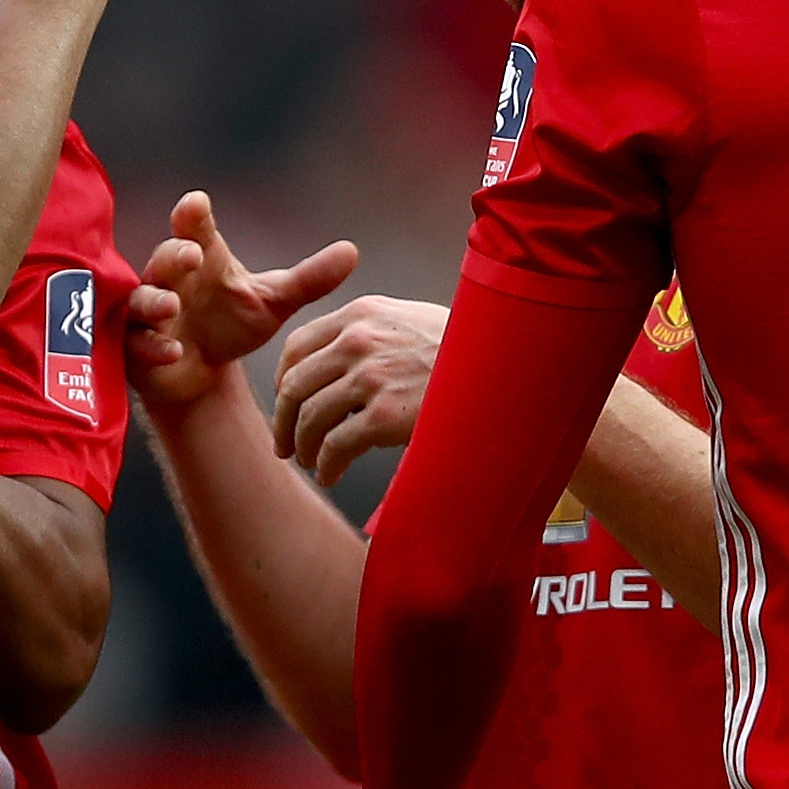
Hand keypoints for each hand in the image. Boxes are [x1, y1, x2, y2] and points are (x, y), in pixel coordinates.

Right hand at [124, 191, 357, 410]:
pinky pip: (138, 343)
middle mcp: (171, 280)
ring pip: (143, 300)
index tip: (195, 203)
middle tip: (191, 254)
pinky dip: (154, 346)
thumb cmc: (233, 324)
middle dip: (174, 255)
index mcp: (203, 259)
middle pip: (165, 258)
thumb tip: (353, 251)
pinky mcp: (137, 347)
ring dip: (155, 301)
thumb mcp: (274, 301)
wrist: (203, 372)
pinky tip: (173, 352)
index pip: (194, 228)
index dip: (192, 215)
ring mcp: (150, 314)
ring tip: (171, 306)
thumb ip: (309, 280)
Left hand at [275, 297, 452, 480]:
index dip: (283, 382)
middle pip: (295, 386)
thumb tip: (329, 362)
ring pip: (310, 419)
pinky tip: (331, 474)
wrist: (505, 371)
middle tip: (286, 445)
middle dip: (285, 422)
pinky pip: (335, 446)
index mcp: (359, 314)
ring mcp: (371, 377)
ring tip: (312, 463)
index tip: (287, 404)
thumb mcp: (408, 320)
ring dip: (305, 448)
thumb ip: (367, 331)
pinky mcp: (385, 415)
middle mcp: (358, 341)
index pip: (296, 347)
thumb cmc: (461, 351)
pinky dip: (326, 464)